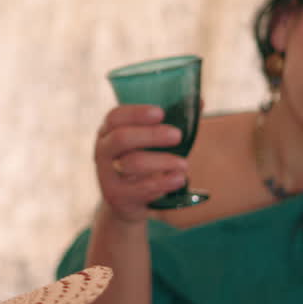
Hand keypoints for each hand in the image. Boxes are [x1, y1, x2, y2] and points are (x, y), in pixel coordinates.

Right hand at [94, 104, 194, 222]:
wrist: (126, 201)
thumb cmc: (142, 162)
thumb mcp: (149, 142)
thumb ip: (169, 122)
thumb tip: (199, 102)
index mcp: (108, 131)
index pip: (115, 116)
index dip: (137, 113)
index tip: (160, 113)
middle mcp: (102, 151)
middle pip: (121, 138)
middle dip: (151, 135)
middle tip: (177, 135)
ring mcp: (107, 175)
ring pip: (133, 164)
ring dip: (162, 161)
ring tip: (184, 164)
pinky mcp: (116, 196)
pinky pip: (141, 188)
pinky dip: (163, 182)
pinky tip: (179, 179)